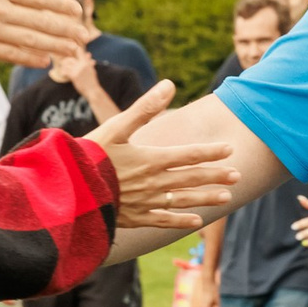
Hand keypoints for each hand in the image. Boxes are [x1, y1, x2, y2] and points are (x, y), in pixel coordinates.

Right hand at [0, 0, 89, 66]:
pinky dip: (30, 58)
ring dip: (55, 47)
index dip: (61, 5)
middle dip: (66, 30)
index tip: (78, 11)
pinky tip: (46, 61)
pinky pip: (10, 54)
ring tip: (74, 52)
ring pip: (30, 40)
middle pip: (40, 21)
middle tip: (85, 37)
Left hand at [51, 44, 96, 90]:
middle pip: (70, 59)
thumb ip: (88, 61)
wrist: (93, 91)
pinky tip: (63, 75)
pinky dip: (63, 73)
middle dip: (66, 62)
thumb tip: (88, 53)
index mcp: (87, 62)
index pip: (79, 51)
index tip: (70, 53)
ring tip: (63, 69)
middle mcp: (82, 64)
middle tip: (64, 64)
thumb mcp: (91, 69)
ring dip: (63, 67)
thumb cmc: (92, 81)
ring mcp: (77, 70)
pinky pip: (65, 72)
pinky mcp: (74, 76)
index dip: (74, 50)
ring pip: (66, 64)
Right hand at [88, 82, 238, 229]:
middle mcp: (153, 182)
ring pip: (183, 200)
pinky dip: (180, 221)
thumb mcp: (116, 127)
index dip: (210, 152)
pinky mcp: (134, 217)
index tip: (230, 149)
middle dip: (216, 175)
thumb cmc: (88, 156)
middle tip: (238, 174)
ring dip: (206, 198)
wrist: (68, 192)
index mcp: (151, 159)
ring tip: (227, 198)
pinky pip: (163, 220)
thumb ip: (144, 108)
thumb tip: (169, 84)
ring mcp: (145, 202)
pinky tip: (196, 222)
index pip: (189, 155)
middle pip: (191, 178)